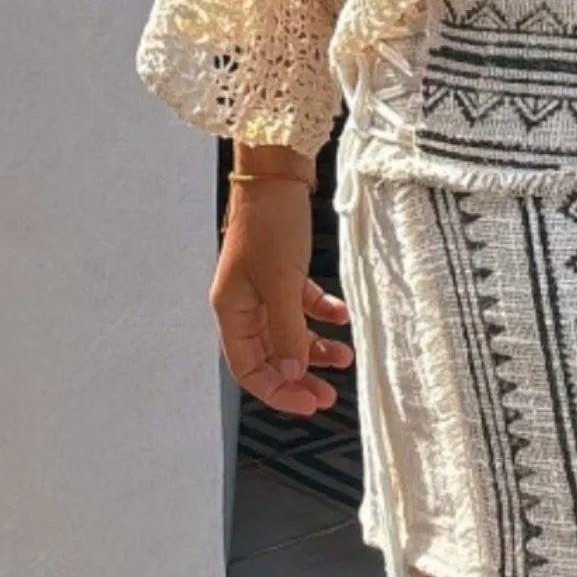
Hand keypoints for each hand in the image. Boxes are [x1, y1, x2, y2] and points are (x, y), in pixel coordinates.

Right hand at [210, 180, 353, 417]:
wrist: (277, 171)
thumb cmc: (270, 222)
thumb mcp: (281, 282)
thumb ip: (287, 331)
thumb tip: (293, 373)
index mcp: (231, 311)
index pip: (249, 369)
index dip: (278, 392)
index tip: (309, 404)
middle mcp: (244, 303)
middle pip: (270, 355)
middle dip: (299, 376)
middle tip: (329, 395)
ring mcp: (263, 286)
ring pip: (289, 332)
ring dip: (316, 346)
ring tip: (345, 356)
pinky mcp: (283, 269)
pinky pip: (301, 303)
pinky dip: (321, 312)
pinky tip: (342, 316)